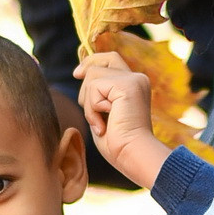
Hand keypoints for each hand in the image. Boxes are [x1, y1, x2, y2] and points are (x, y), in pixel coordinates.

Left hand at [78, 49, 166, 186]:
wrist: (131, 155)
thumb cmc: (118, 143)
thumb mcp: (103, 111)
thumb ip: (97, 92)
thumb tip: (80, 72)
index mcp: (134, 85)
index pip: (110, 59)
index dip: (91, 61)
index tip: (76, 74)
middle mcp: (137, 79)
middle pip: (98, 65)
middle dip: (86, 87)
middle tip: (93, 114)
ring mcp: (133, 80)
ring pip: (92, 77)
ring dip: (88, 104)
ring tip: (101, 123)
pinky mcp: (127, 85)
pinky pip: (94, 87)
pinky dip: (92, 109)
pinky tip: (103, 124)